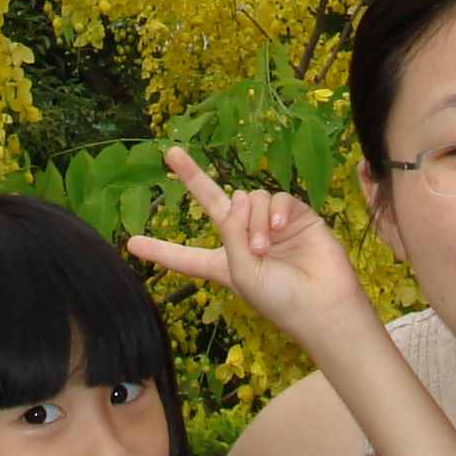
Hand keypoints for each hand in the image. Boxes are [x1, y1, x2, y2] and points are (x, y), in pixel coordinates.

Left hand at [125, 146, 370, 348]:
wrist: (323, 303)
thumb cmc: (279, 298)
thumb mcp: (240, 272)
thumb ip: (231, 232)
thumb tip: (238, 196)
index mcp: (224, 264)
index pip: (186, 256)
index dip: (160, 250)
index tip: (131, 244)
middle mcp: (244, 240)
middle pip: (213, 202)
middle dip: (192, 178)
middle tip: (171, 152)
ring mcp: (270, 225)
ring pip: (249, 200)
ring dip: (253, 221)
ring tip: (264, 247)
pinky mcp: (296, 215)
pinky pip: (276, 199)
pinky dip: (274, 212)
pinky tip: (280, 230)